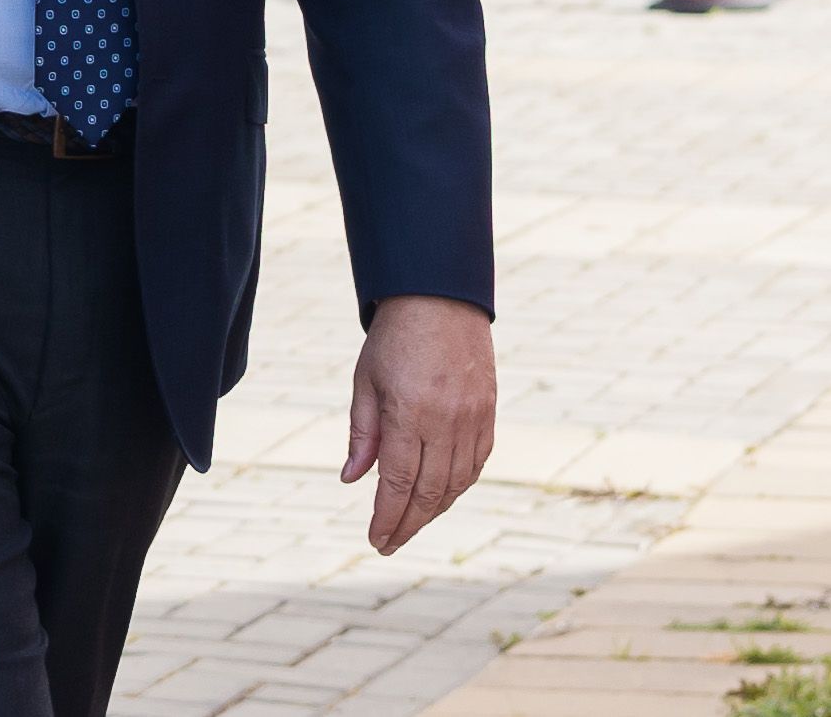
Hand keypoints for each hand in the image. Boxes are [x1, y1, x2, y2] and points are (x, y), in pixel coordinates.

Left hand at [345, 294, 495, 553]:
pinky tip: (442, 497)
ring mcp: (473, 419)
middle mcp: (447, 421)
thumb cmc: (393, 339)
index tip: (376, 539)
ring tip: (410, 525)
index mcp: (410, 413)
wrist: (439, 300)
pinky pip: (476, 463)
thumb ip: (363, 433)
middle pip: (430, 491)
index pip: (399, 481)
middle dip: (408, 523)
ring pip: (457, 482)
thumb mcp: (365, 382)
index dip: (388, 516)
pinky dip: (458, 486)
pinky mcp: (489, 414)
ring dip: (434, 510)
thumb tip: (353, 479)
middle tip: (389, 543)